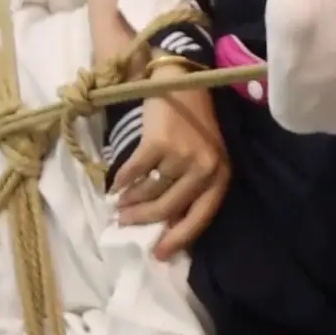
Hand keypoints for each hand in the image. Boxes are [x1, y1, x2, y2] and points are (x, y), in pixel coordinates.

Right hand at [112, 66, 229, 260]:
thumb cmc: (192, 123)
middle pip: (168, 208)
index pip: (200, 218)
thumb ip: (192, 188)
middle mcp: (205, 169)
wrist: (181, 80)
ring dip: (130, 201)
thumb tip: (166, 224)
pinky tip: (115, 184)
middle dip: (143, 221)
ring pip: (150, 191)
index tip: (158, 254)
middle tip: (124, 224)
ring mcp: (182, 156)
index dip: (178, 239)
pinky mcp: (159, 143)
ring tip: (119, 205)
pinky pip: (135, 172)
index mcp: (220, 177)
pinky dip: (122, 180)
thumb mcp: (203, 157)